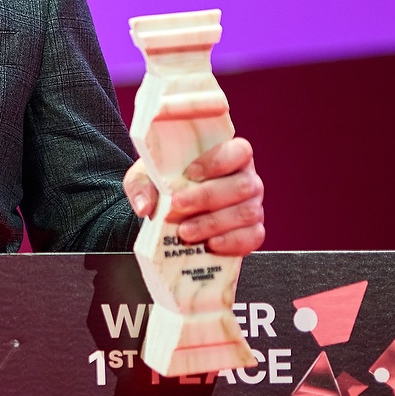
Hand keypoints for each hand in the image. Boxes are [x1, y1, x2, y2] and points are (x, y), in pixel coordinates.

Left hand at [123, 136, 264, 256]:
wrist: (170, 213)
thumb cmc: (166, 185)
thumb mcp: (146, 178)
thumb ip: (141, 186)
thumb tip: (144, 206)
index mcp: (230, 156)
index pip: (239, 151)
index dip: (218, 162)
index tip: (190, 173)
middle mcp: (246, 179)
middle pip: (242, 186)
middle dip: (207, 197)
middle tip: (178, 206)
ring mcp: (252, 206)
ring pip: (247, 213)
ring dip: (213, 223)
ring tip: (185, 231)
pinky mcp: (252, 231)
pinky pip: (253, 237)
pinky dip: (232, 242)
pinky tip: (210, 244)